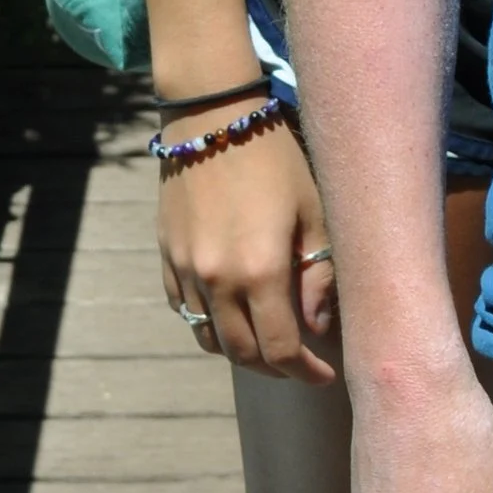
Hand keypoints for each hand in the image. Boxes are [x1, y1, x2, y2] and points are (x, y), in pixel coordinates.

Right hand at [158, 112, 338, 380]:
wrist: (212, 117)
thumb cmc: (275, 158)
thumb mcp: (313, 211)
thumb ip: (317, 275)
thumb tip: (317, 327)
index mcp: (260, 271)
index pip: (281, 349)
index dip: (305, 372)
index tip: (325, 376)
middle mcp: (217, 281)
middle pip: (243, 354)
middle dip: (275, 369)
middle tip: (300, 365)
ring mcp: (186, 271)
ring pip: (209, 339)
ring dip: (240, 352)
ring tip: (268, 345)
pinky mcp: (166, 258)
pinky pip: (185, 310)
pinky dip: (209, 324)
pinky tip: (232, 314)